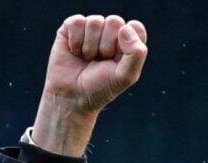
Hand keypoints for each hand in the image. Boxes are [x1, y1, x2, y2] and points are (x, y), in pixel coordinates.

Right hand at [32, 15, 147, 155]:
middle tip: (101, 60)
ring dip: (90, 45)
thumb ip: (136, 54)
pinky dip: (76, 41)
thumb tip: (125, 28)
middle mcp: (111, 32)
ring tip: (88, 58)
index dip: (127, 42)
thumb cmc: (102, 87)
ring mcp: (91, 29)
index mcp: (129, 42)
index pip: (135, 27)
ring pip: (95, 21)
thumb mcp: (126, 76)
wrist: (72, 95)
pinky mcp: (71, 28)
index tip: (118, 59)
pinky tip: (75, 52)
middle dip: (107, 45)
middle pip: (115, 22)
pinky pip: (77, 22)